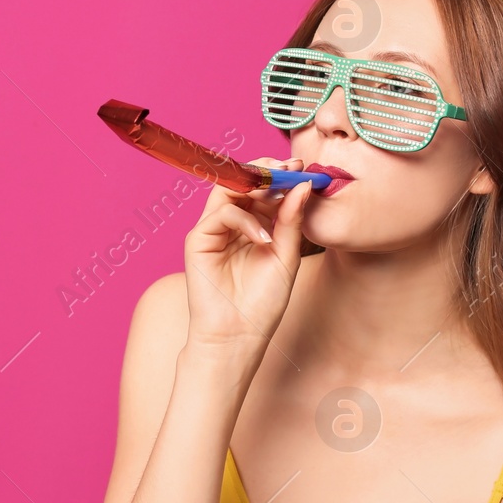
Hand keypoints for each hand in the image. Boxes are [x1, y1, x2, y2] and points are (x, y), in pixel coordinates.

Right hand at [183, 156, 313, 350]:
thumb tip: (304, 185)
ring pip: (228, 190)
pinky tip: (263, 238)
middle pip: (242, 182)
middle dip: (267, 172)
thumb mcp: (286, 256)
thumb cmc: (262, 302)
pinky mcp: (198, 240)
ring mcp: (213, 230)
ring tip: (277, 197)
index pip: (262, 189)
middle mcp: (232, 223)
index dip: (279, 175)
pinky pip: (221, 213)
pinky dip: (244, 219)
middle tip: (289, 169)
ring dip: (255, 188)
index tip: (301, 167)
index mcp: (254, 225)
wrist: (239, 336)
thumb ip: (292, 220)